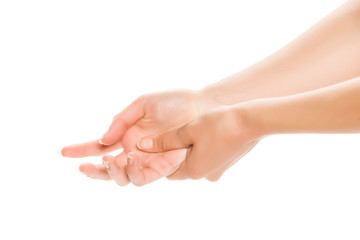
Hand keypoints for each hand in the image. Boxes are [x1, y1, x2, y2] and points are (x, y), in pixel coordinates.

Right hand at [61, 89, 210, 185]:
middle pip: (108, 168)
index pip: (100, 146)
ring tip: (108, 160)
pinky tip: (127, 158)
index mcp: (127, 135)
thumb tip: (102, 140)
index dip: (82, 150)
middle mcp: (134, 151)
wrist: (199, 105)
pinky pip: (143, 176)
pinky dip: (131, 171)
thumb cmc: (173, 102)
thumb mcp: (141, 105)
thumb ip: (120, 121)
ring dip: (112, 171)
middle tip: (83, 167)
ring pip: (123, 177)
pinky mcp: (162, 166)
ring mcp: (148, 160)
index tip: (63, 152)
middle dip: (93, 170)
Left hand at [137, 105, 259, 180]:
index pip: (167, 169)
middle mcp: (205, 175)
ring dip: (192, 147)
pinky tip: (209, 131)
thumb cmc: (218, 124)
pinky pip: (208, 157)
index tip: (164, 139)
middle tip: (181, 131)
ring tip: (196, 129)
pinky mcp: (226, 163)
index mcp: (193, 171)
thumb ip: (164, 141)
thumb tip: (143, 146)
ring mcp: (218, 170)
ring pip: (195, 159)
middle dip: (178, 150)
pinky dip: (204, 147)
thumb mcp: (187, 130)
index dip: (162, 154)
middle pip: (182, 165)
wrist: (252, 122)